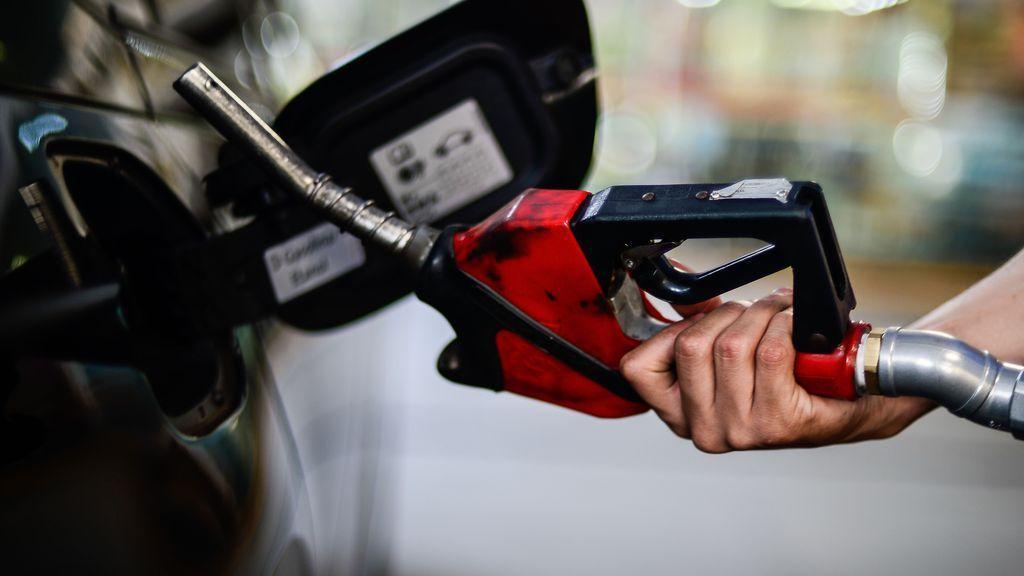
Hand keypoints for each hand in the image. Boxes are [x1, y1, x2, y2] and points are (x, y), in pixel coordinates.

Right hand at [621, 289, 933, 451]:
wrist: (855, 399)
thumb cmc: (791, 372)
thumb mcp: (729, 350)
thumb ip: (696, 322)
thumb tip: (676, 287)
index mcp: (681, 416)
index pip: (639, 367)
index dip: (669, 332)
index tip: (700, 322)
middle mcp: (706, 431)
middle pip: (690, 345)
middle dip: (726, 314)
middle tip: (753, 314)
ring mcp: (741, 431)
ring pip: (731, 345)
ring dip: (761, 314)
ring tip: (779, 315)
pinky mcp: (779, 422)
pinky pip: (771, 350)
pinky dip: (786, 325)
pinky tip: (796, 327)